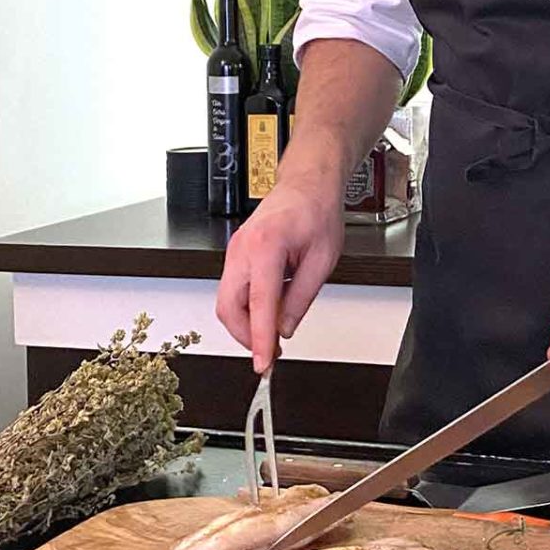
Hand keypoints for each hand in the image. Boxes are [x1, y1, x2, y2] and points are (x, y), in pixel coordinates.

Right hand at [215, 175, 343, 373]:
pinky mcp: (235, 255)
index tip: (264, 364)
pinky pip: (232, 290)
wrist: (307, 184)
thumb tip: (284, 328)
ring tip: (272, 336)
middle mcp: (243, 249)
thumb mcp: (322, 260)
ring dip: (246, 324)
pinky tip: (266, 314)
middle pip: (228, 307)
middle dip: (247, 336)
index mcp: (267, 247)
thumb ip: (301, 298)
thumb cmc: (317, 212)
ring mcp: (234, 251)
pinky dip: (246, 308)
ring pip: (226, 301)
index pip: (260, 304)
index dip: (260, 339)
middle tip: (271, 353)